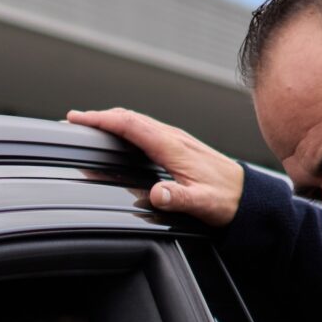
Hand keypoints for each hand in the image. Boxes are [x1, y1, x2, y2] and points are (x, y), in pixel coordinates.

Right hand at [66, 108, 245, 225]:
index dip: (101, 120)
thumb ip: (179, 199)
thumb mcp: (203, 204)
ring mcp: (176, 139)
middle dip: (99, 117)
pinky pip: (146, 129)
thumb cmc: (227, 200)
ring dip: (112, 120)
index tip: (78, 119)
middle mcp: (173, 138)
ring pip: (138, 122)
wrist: (249, 195)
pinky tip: (121, 135)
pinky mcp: (179, 145)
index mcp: (172, 147)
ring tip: (90, 125)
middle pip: (130, 118)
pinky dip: (126, 127)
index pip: (130, 125)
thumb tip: (156, 195)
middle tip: (73, 121)